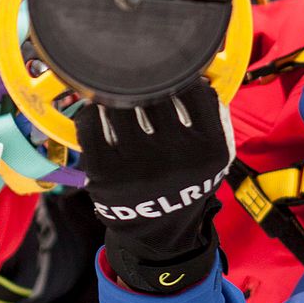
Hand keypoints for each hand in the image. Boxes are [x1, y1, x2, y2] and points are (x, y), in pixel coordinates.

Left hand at [74, 81, 233, 293]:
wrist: (159, 235)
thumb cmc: (186, 182)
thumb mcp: (213, 157)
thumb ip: (209, 115)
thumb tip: (189, 67)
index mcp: (210, 151)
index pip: (195, 91)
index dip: (181, 79)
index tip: (171, 77)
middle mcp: (177, 160)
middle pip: (155, 94)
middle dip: (145, 85)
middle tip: (135, 80)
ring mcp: (138, 169)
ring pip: (119, 106)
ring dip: (116, 96)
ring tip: (115, 94)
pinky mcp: (105, 176)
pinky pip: (90, 124)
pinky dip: (91, 112)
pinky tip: (97, 112)